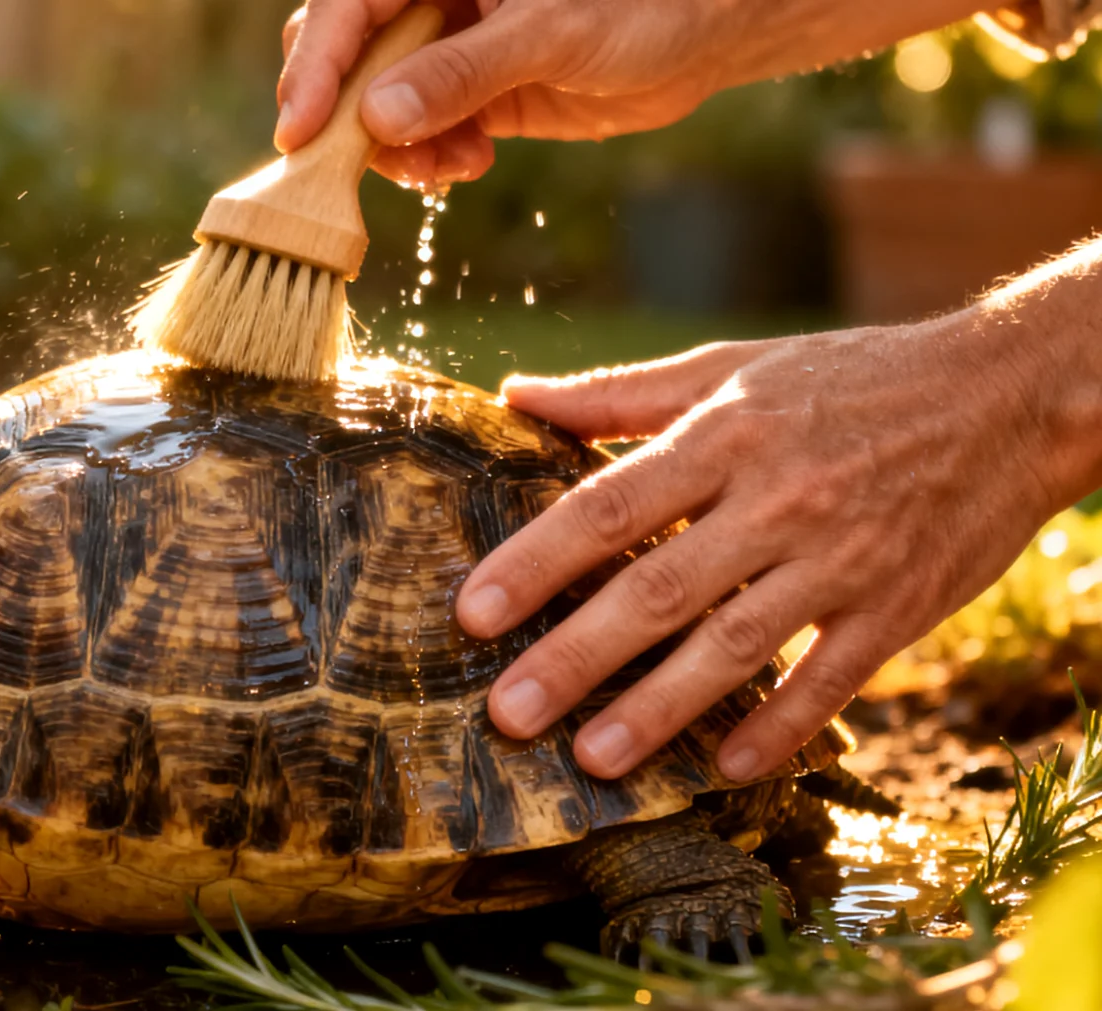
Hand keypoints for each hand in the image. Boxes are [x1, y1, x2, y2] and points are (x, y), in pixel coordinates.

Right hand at [277, 0, 741, 186]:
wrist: (703, 32)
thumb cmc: (641, 3)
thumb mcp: (550, 34)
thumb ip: (462, 73)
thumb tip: (378, 118)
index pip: (345, 7)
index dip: (315, 68)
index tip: (301, 134)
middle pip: (342, 54)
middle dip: (347, 117)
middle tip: (361, 167)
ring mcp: (445, 45)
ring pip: (374, 104)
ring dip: (395, 149)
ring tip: (447, 167)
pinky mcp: (467, 90)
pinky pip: (417, 131)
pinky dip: (429, 158)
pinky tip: (467, 163)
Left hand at [456, 309, 1098, 781]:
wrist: (1008, 394)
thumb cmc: (848, 379)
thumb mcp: (733, 367)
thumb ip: (619, 395)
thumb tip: (515, 397)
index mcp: (725, 435)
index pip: (609, 504)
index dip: (536, 560)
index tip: (472, 612)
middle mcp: (776, 500)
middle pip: (657, 589)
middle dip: (575, 655)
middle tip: (507, 712)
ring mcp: (840, 560)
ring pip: (734, 646)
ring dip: (659, 708)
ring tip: (591, 759)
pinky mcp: (896, 608)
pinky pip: (829, 681)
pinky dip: (779, 727)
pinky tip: (723, 767)